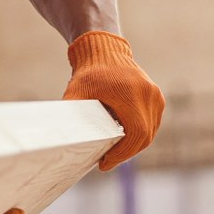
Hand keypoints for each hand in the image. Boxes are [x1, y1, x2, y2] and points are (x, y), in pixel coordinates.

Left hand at [63, 31, 165, 169]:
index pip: (136, 134)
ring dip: (133, 146)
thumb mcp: (76, 93)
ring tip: (114, 152)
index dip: (122, 154)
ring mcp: (156, 96)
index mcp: (132, 94)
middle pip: (144, 137)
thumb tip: (56, 138)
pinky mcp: (157, 98)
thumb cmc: (89, 72)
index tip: (105, 163)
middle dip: (126, 153)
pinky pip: (151, 124)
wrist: (105, 50)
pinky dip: (139, 135)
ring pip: (149, 132)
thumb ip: (70, 114)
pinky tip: (123, 140)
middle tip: (107, 161)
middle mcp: (149, 95)